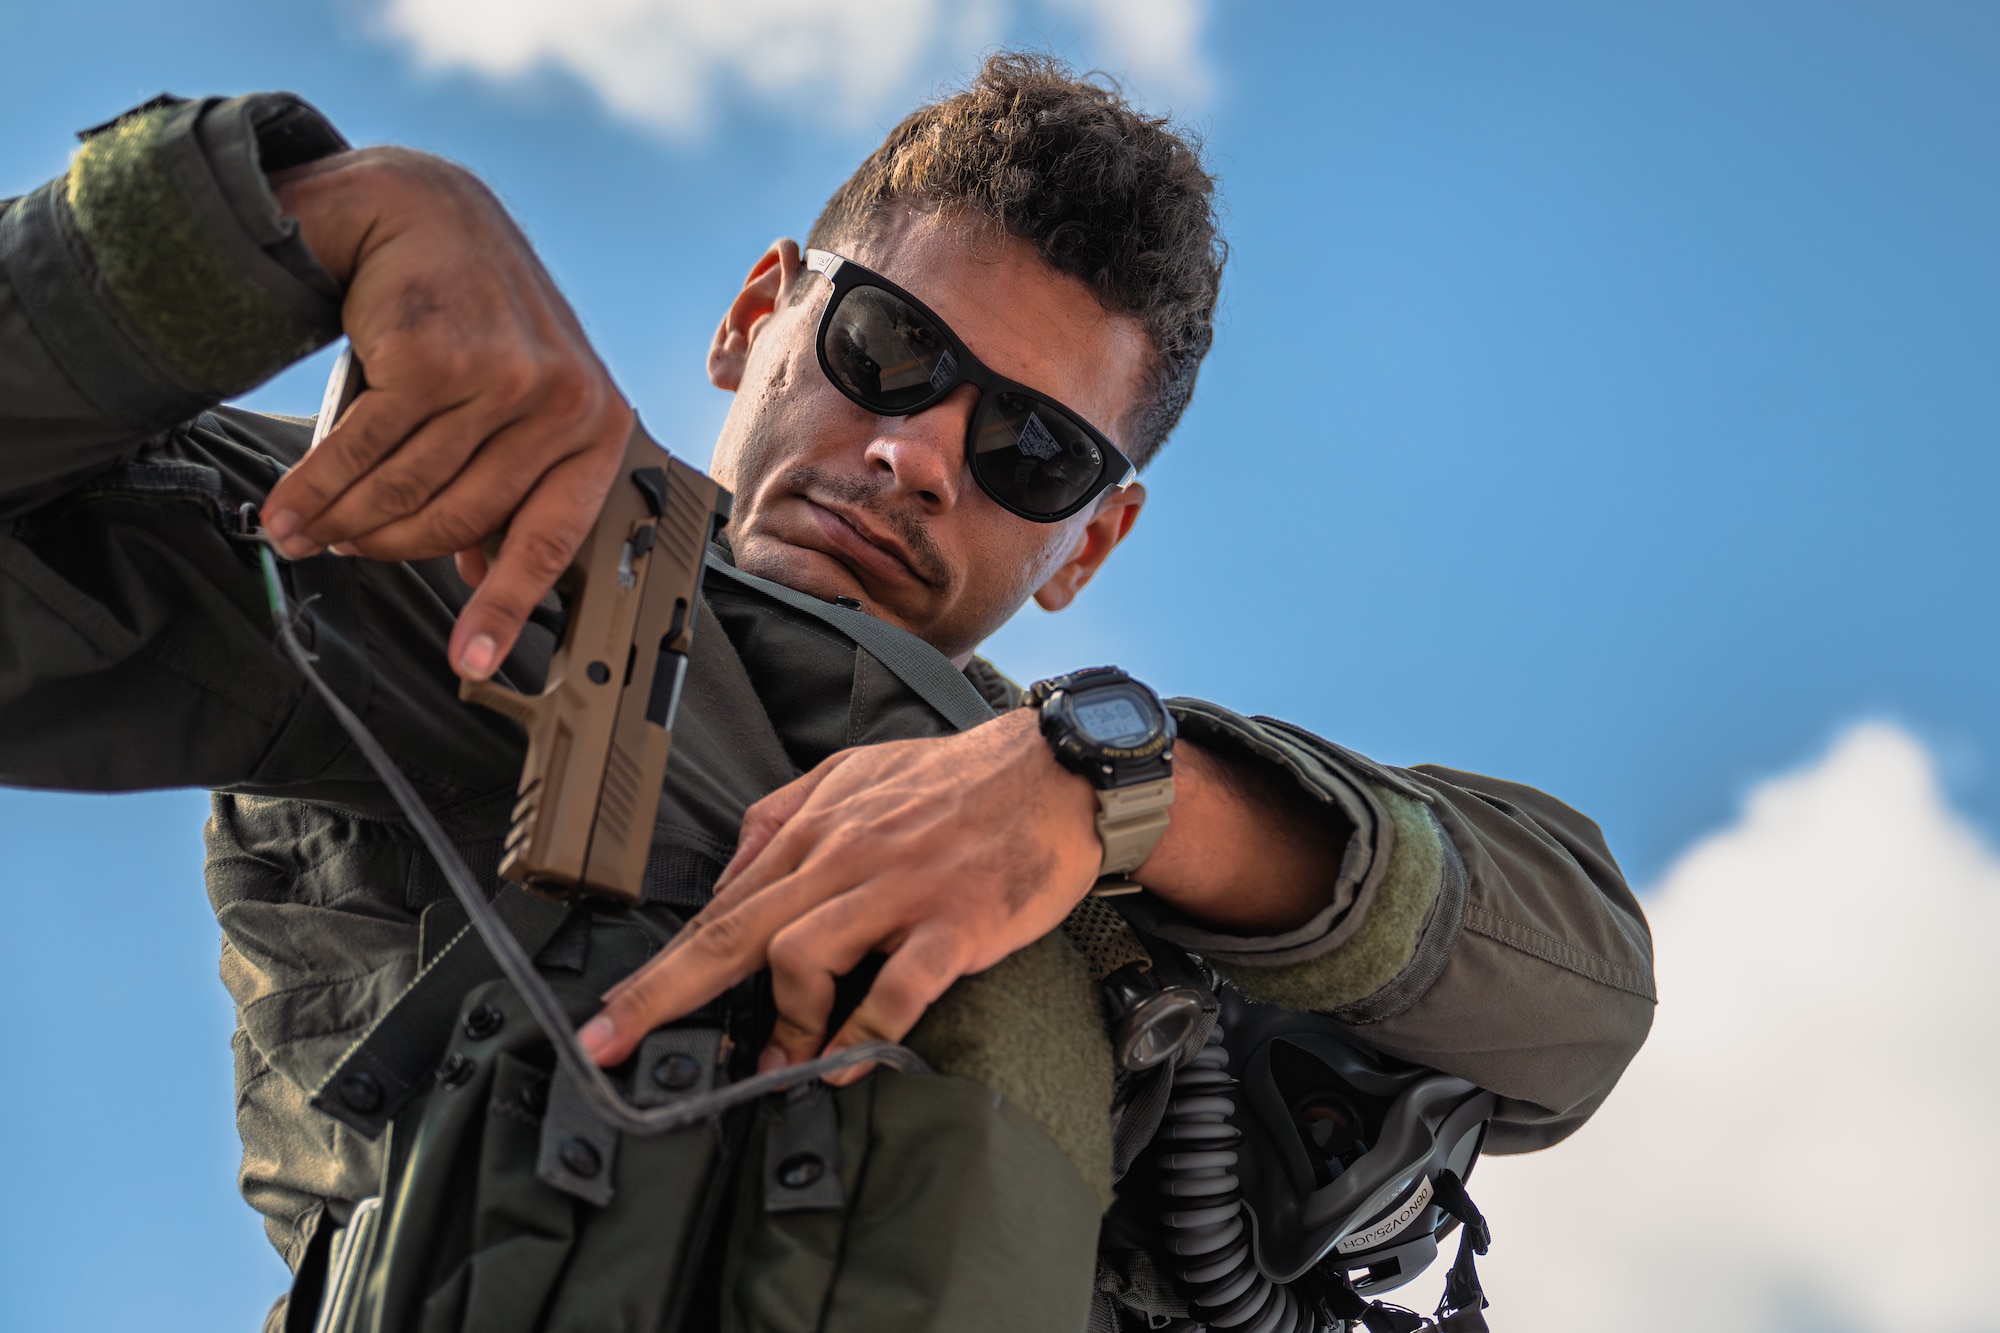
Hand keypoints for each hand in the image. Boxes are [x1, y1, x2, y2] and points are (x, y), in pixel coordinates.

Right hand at [263, 148, 632, 679]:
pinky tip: (288, 505)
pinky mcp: (436, 358)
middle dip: (388, 546)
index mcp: (597, 424)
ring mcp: (503, 379)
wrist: (425, 208)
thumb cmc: (476, 314)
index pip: (552, 539)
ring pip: (406, 488)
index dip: (507, 608)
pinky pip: (363, 450)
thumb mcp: (518, 398)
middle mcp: (563, 403)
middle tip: (340, 551)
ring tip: (304, 531)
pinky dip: (316, 485)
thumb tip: (484, 572)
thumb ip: (510, 478)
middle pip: (459, 520)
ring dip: (342, 520)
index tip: (475, 662)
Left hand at [578, 709, 1102, 1077]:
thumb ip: (785, 815)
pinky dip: (863, 1034)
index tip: (612, 1012)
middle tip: (611, 1042)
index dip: (660, 964)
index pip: (721, 905)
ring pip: (801, 955)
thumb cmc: (959, 781)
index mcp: (817, 828)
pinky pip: (895, 989)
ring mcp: (899, 891)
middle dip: (662, 993)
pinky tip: (845, 1063)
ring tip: (778, 1063)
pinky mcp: (955, 922)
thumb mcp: (856, 772)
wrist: (1058, 771)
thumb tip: (730, 873)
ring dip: (780, 1022)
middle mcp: (845, 857)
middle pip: (734, 933)